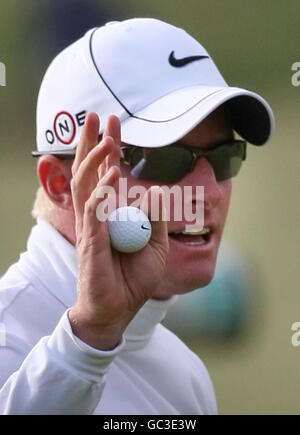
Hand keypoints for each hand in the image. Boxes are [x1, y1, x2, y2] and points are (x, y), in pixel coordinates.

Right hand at [68, 113, 168, 349]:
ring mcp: (90, 227)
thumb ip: (157, 219)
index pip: (106, 174)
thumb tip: (157, 190)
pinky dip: (102, 191)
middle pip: (89, 171)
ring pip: (86, 185)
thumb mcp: (156, 246)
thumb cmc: (134, 279)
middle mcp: (96, 215)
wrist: (118, 309)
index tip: (114, 125)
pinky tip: (111, 173)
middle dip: (93, 142)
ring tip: (105, 138)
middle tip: (98, 115)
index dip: (109, 149)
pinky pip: (94, 211)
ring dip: (94, 159)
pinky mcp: (90, 242)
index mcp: (110, 214)